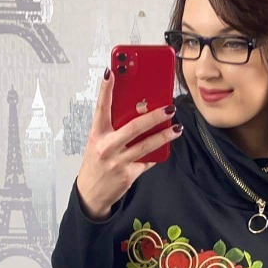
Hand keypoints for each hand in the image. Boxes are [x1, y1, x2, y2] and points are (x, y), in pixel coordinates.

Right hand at [76, 69, 182, 217]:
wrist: (91, 194)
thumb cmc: (96, 163)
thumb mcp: (98, 142)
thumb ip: (113, 128)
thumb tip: (137, 110)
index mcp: (97, 134)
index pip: (101, 108)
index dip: (106, 90)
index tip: (111, 72)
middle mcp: (106, 147)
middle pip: (133, 128)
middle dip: (153, 116)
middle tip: (168, 108)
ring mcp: (118, 162)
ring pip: (145, 146)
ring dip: (164, 136)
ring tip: (176, 128)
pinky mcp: (128, 175)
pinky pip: (147, 161)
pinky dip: (156, 153)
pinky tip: (165, 146)